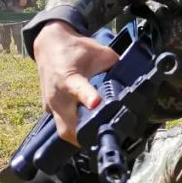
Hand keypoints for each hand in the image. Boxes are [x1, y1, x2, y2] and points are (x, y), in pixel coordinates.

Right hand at [32, 21, 119, 144]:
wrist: (49, 44)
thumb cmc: (76, 48)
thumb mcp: (100, 52)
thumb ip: (115, 66)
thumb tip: (134, 79)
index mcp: (70, 77)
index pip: (79, 89)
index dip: (88, 97)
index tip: (96, 103)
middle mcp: (58, 94)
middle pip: (70, 124)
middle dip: (88, 134)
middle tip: (108, 136)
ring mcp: (50, 104)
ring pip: (64, 131)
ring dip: (81, 137)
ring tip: (99, 138)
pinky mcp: (47, 108)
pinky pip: (60, 125)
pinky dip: (74, 129)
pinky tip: (87, 129)